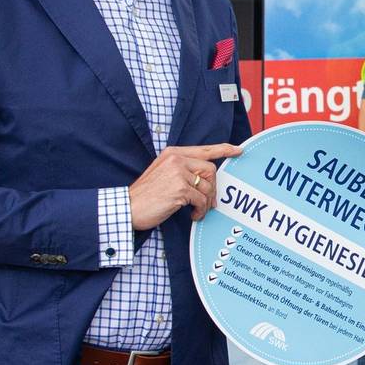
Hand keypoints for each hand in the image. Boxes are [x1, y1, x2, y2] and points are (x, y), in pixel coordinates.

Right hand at [128, 143, 242, 229]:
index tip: (237, 150)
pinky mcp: (180, 189)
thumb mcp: (162, 174)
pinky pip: (201, 200)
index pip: (204, 149)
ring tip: (197, 211)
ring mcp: (178, 173)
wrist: (128, 207)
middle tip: (208, 202)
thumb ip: (182, 170)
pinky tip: (192, 215)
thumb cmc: (145, 194)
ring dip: (206, 203)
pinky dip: (200, 210)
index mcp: (173, 153)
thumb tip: (206, 181)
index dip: (223, 150)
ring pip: (207, 187)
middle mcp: (176, 159)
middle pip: (210, 170)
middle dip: (213, 188)